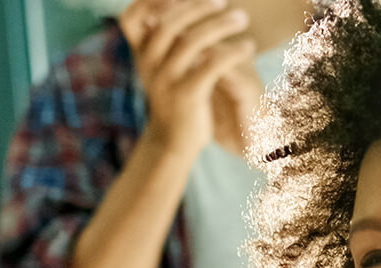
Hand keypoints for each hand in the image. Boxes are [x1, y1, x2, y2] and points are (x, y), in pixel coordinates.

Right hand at [122, 0, 259, 155]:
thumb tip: (172, 4)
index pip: (132, 18)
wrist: (173, 141)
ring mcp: (166, 80)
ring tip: (241, 18)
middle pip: (168, 24)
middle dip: (197, 7)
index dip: (151, 1)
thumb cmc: (171, 96)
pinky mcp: (187, 96)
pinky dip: (232, 53)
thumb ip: (160, 38)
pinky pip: (211, 66)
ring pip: (191, 42)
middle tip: (223, 1)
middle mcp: (148, 64)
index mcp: (140, 54)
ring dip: (220, 25)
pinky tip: (248, 47)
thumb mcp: (159, 66)